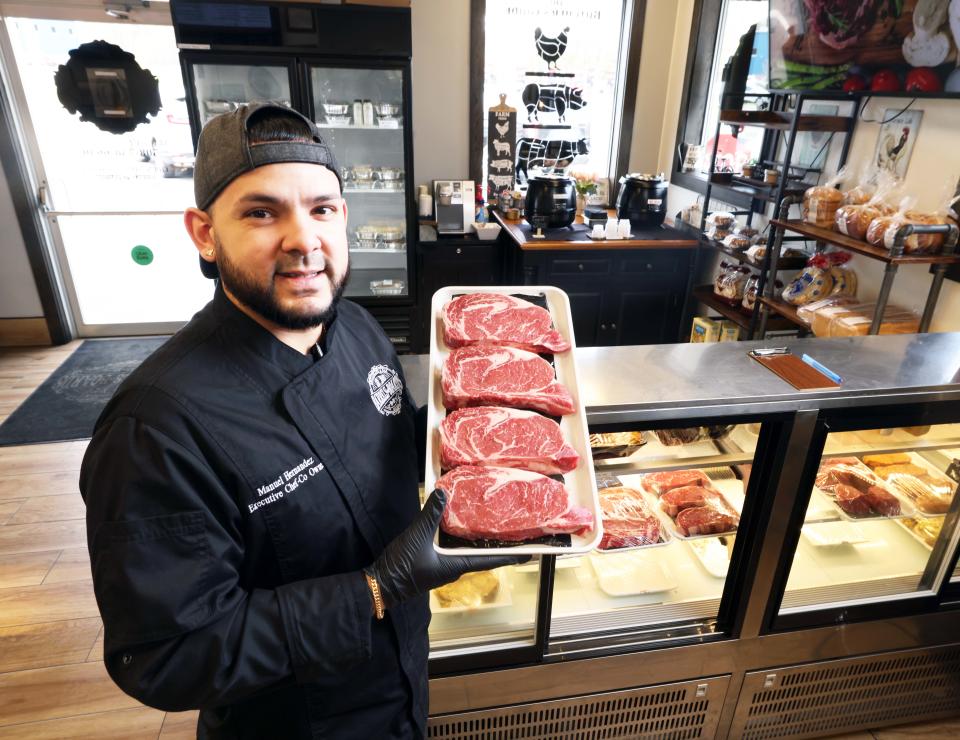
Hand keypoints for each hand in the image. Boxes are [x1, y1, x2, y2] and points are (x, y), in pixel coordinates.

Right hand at [366, 488, 529, 608]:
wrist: (380, 584)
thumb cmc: (402, 567)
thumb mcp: (417, 536)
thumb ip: (431, 513)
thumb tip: (444, 492)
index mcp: (458, 565)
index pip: (491, 560)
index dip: (511, 555)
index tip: (532, 551)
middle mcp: (455, 567)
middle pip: (483, 555)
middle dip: (497, 544)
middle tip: (513, 530)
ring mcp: (444, 566)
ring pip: (468, 551)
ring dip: (479, 540)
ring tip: (491, 524)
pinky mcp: (433, 563)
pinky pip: (454, 549)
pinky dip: (461, 538)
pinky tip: (459, 525)